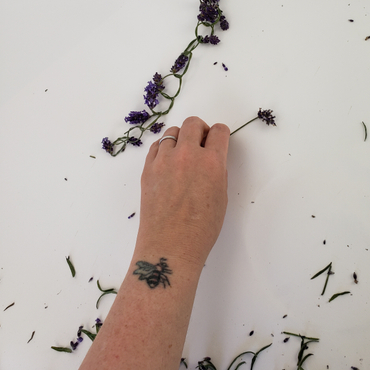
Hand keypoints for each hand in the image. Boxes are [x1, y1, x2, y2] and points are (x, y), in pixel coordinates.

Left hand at [134, 116, 229, 270]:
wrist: (170, 246)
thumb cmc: (201, 229)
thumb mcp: (221, 197)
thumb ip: (217, 171)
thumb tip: (212, 158)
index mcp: (212, 163)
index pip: (219, 131)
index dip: (220, 134)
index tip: (218, 140)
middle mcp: (188, 155)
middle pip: (193, 123)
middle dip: (200, 130)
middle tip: (200, 143)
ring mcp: (164, 160)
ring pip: (172, 132)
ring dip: (180, 139)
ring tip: (182, 155)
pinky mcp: (148, 168)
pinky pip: (157, 146)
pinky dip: (164, 149)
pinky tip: (168, 162)